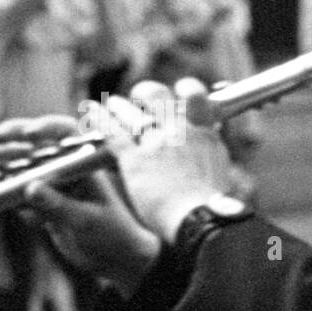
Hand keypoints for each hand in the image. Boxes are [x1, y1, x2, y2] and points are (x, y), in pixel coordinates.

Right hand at [0, 117, 161, 297]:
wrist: (114, 260)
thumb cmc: (112, 235)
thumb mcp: (86, 220)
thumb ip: (59, 205)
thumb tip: (29, 188)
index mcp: (84, 166)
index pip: (66, 135)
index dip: (46, 127)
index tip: (29, 134)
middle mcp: (67, 171)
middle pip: (36, 149)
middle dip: (10, 146)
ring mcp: (53, 187)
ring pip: (22, 171)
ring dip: (1, 169)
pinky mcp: (42, 205)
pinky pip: (19, 196)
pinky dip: (5, 195)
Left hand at [93, 78, 237, 243]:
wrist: (200, 220)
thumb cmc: (213, 205)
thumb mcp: (220, 170)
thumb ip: (210, 152)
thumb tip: (210, 144)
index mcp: (205, 135)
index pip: (196, 97)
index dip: (186, 90)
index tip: (178, 94)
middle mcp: (181, 132)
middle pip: (158, 95)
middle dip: (147, 93)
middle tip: (140, 99)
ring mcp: (157, 143)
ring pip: (130, 112)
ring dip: (119, 106)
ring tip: (112, 104)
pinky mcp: (135, 159)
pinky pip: (112, 131)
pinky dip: (99, 119)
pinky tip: (91, 112)